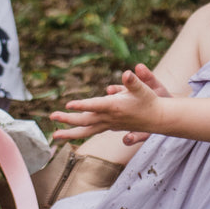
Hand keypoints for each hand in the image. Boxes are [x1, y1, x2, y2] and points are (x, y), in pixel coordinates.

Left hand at [50, 66, 167, 142]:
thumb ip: (134, 81)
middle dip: (67, 120)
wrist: (157, 119)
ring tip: (54, 136)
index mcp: (115, 107)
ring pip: (86, 131)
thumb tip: (128, 72)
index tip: (68, 105)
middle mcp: (109, 118)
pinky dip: (80, 133)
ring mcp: (108, 124)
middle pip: (85, 121)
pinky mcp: (109, 127)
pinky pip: (91, 131)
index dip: (82, 105)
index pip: (95, 106)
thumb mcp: (143, 88)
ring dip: (70, 133)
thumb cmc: (149, 100)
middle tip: (52, 117)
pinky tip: (70, 134)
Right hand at [100, 63, 170, 145]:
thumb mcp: (154, 84)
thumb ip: (147, 76)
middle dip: (108, 112)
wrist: (168, 109)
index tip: (110, 90)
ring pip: (119, 126)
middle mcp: (126, 109)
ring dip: (115, 128)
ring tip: (114, 129)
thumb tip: (139, 66)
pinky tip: (128, 139)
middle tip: (100, 113)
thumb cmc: (158, 94)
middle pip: (114, 110)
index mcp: (128, 95)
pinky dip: (129, 139)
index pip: (118, 92)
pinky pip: (133, 136)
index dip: (114, 91)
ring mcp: (130, 122)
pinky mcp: (140, 132)